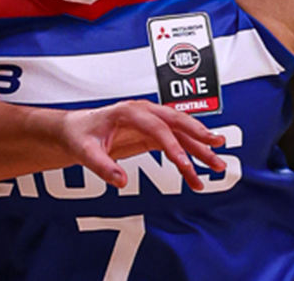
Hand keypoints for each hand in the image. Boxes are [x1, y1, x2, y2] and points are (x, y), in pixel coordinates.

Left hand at [60, 100, 227, 190]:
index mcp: (127, 111)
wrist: (75, 130)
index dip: (172, 146)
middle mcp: (142, 113)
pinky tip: (197, 173)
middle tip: (217, 145)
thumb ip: (102, 166)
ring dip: (200, 148)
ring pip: (180, 133)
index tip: (184, 164)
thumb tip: (120, 181)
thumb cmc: (79, 135)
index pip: (156, 127)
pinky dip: (188, 157)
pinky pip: (175, 144)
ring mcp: (149, 122)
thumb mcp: (84, 152)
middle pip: (176, 121)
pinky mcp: (152, 133)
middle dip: (198, 133)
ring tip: (218, 165)